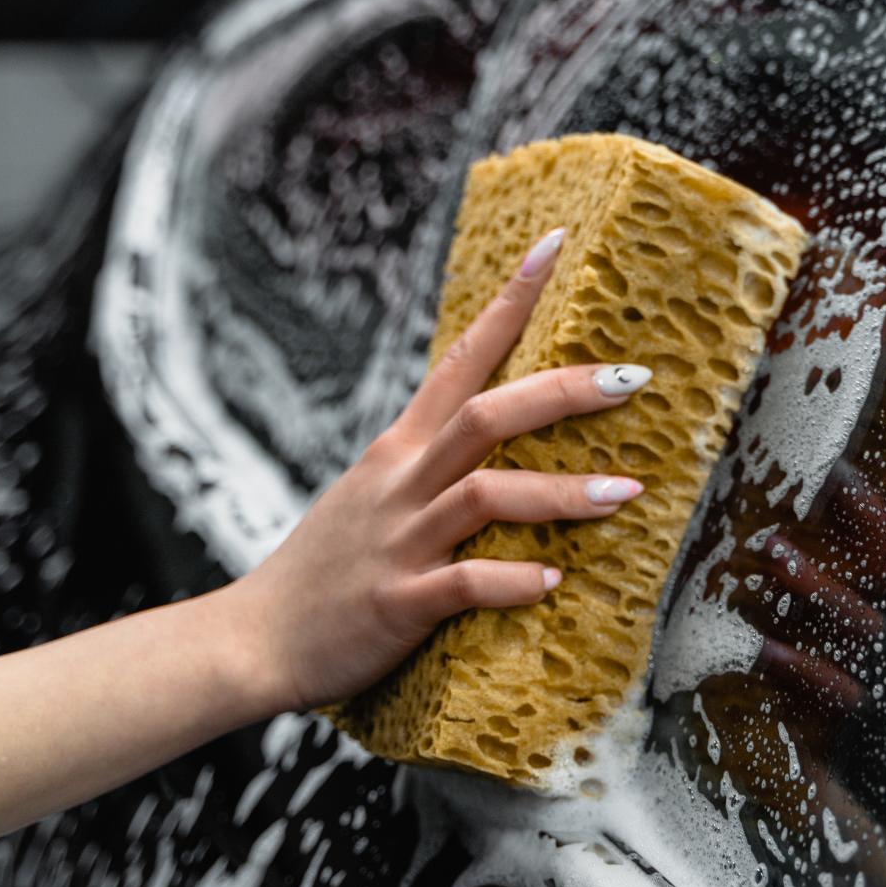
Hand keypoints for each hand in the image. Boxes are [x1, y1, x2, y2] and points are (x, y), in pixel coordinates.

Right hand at [219, 228, 651, 716]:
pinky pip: (463, 583)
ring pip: (485, 496)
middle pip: (485, 416)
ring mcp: (399, 542)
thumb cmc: (328, 572)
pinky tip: (553, 583)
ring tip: (626, 493)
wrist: (253, 640)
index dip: (509, 303)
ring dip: (561, 493)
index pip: (460, 359)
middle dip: (562, 393)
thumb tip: (495, 436)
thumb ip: (430, 464)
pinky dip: (512, 580)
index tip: (556, 246)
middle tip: (632, 379)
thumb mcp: (374, 496)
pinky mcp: (397, 603)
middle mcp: (400, 483)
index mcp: (398, 451)